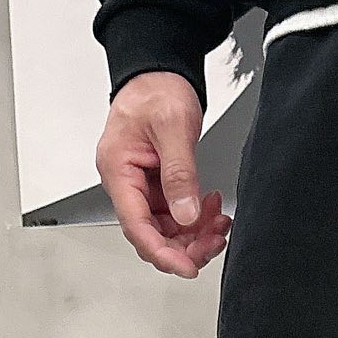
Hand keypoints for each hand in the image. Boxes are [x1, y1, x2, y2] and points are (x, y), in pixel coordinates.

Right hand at [95, 72, 231, 277]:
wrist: (160, 71)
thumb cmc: (156, 89)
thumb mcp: (172, 127)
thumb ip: (179, 173)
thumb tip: (185, 214)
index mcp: (117, 170)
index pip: (136, 225)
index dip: (162, 252)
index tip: (187, 267)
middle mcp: (125, 182)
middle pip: (151, 233)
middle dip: (185, 244)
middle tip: (215, 241)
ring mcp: (141, 185)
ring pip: (166, 228)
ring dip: (195, 233)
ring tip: (219, 222)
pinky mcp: (157, 184)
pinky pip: (175, 213)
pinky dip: (196, 217)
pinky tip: (212, 208)